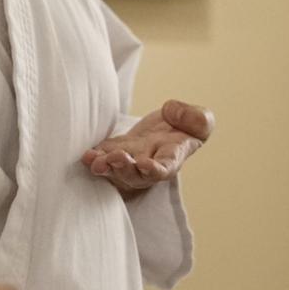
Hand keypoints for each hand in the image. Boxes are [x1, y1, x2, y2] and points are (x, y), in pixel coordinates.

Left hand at [80, 98, 214, 193]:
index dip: (155, 170)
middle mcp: (149, 165)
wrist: (170, 125)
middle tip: (114, 159)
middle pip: (135, 175)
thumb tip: (172, 113)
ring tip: (94, 161)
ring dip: (104, 167)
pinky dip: (94, 157)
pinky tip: (86, 155)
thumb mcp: (201, 121)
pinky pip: (104, 156)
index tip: (146, 165)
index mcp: (172, 159)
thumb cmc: (187, 127)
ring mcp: (131, 159)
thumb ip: (197, 119)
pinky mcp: (116, 149)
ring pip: (116, 170)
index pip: (164, 169)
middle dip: (123, 169)